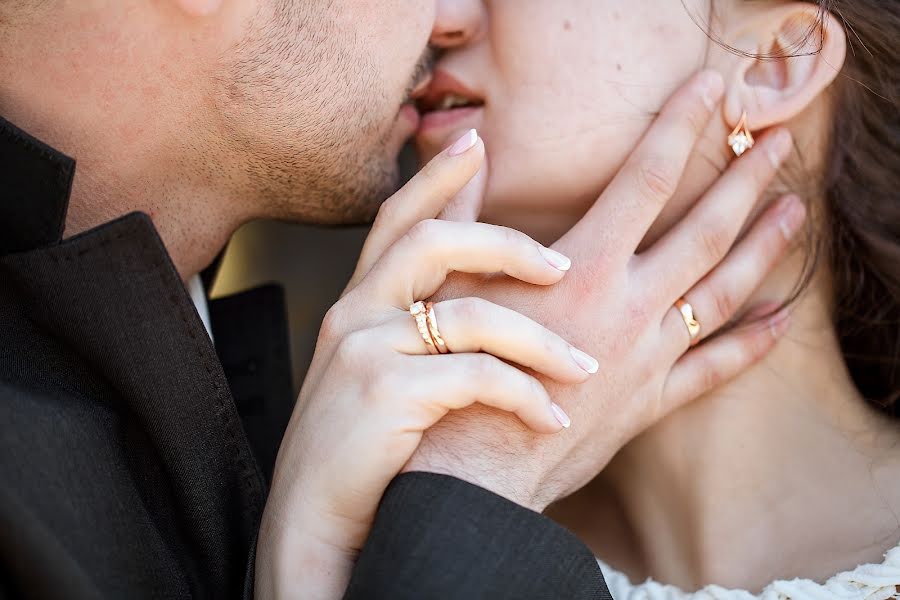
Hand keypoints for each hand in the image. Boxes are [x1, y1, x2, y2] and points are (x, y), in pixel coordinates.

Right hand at [255, 131, 596, 598]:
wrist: (316, 524)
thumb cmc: (363, 450)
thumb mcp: (381, 372)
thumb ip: (415, 321)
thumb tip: (468, 292)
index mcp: (357, 305)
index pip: (398, 220)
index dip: (437, 177)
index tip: (478, 140)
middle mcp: (354, 314)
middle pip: (432, 241)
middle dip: (507, 244)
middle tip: (563, 269)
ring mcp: (365, 351)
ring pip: (471, 313)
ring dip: (540, 342)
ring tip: (585, 369)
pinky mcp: (385, 393)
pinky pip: (478, 375)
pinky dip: (527, 395)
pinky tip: (554, 417)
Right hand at [405, 70, 804, 509]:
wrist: (475, 467)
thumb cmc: (454, 372)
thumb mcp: (448, 283)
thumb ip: (465, 211)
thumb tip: (472, 147)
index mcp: (580, 268)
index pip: (644, 179)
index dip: (680, 127)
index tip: (711, 91)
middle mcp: (627, 305)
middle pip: (704, 230)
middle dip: (746, 180)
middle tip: (782, 144)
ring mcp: (648, 355)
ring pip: (723, 292)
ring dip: (765, 249)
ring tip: (796, 213)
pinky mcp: (651, 400)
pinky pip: (715, 369)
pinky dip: (751, 344)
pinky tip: (781, 319)